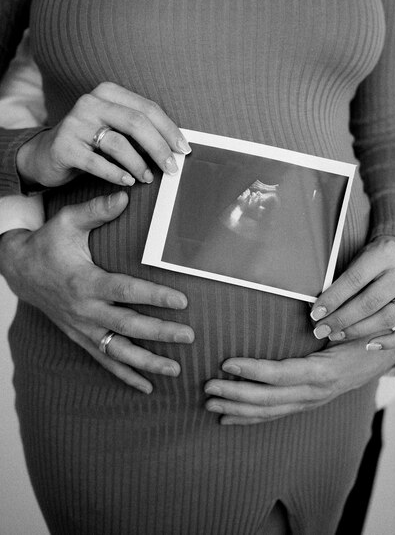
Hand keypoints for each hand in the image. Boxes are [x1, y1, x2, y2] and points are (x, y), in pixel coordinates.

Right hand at [0, 192, 193, 392]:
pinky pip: (103, 359)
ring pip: (117, 350)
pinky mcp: (79, 336)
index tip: (182, 301)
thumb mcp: (67, 222)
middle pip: (127, 325)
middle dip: (160, 332)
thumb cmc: (48, 243)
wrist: (19, 269)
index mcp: (86, 282)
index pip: (126, 291)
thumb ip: (96, 211)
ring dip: (146, 361)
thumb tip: (125, 195)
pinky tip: (146, 385)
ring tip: (175, 367)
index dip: (155, 297)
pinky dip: (124, 375)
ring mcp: (81, 327)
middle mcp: (85, 310)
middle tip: (189, 336)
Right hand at [16, 82, 190, 187]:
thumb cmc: (91, 143)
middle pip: (136, 123)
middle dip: (159, 148)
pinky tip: (128, 182)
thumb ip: (140, 131)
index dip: (169, 130)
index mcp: (108, 93)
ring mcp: (75, 123)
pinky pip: (97, 162)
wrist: (47, 155)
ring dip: (139, 164)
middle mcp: (90, 103)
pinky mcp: (64, 146)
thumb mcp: (115, 129)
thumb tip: (176, 147)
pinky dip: (116, 174)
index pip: (147, 109)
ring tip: (148, 178)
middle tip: (172, 168)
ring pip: (118, 143)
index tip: (184, 150)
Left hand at [204, 339, 394, 424]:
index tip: (226, 363)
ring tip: (211, 403)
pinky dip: (250, 418)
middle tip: (208, 386)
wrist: (380, 356)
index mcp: (322, 371)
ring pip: (269, 411)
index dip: (252, 371)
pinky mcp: (306, 403)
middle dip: (236, 394)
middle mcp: (315, 392)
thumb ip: (323, 320)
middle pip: (270, 399)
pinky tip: (228, 418)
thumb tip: (303, 308)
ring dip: (238, 408)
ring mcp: (310, 401)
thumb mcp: (345, 326)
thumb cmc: (360, 335)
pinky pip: (275, 414)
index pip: (281, 374)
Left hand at [309, 235, 394, 349]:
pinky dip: (390, 341)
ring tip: (336, 335)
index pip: (354, 280)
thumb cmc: (378, 256)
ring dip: (358, 331)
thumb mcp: (362, 255)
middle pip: (369, 303)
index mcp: (384, 254)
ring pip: (386, 318)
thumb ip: (347, 277)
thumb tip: (323, 305)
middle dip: (341, 320)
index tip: (316, 313)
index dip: (333, 299)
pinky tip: (370, 345)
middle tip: (321, 330)